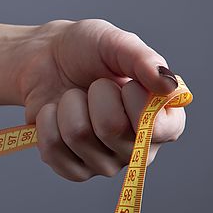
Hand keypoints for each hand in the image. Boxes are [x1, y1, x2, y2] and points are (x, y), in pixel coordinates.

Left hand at [16, 19, 186, 181]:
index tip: (125, 82)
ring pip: (77, 135)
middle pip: (110, 128)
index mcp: (163, 120)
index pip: (160, 128)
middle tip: (93, 85)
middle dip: (94, 94)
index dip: (136, 99)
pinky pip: (53, 150)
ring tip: (73, 97)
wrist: (43, 57)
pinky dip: (47, 121)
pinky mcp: (74, 170)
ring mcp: (106, 163)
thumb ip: (144, 60)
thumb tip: (169, 85)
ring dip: (68, 104)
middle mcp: (139, 148)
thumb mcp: (115, 42)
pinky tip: (55, 112)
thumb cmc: (85, 50)